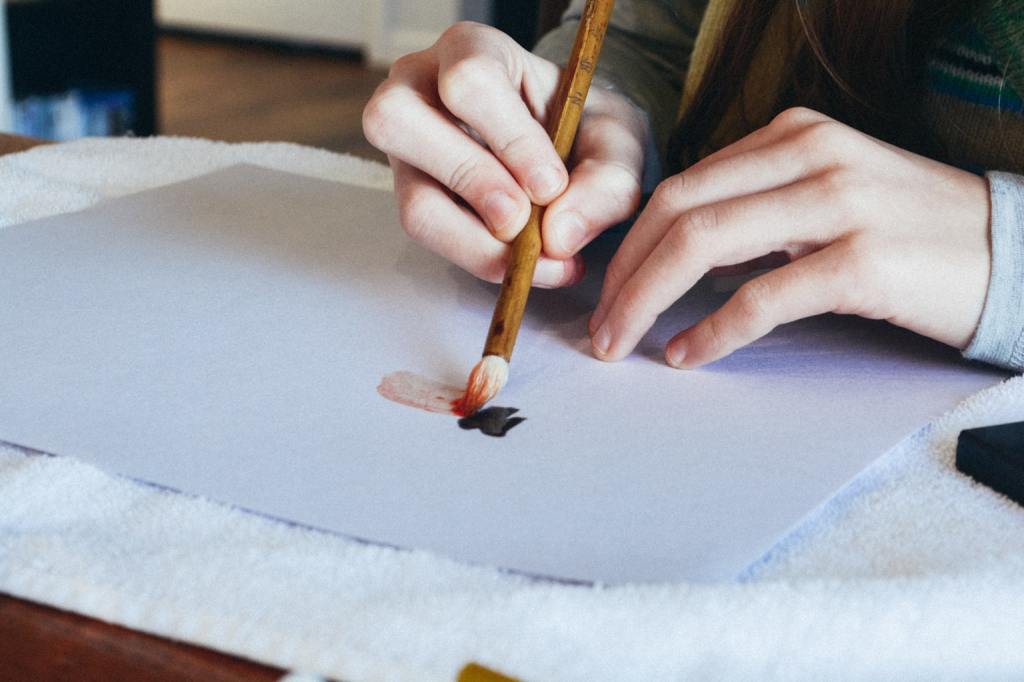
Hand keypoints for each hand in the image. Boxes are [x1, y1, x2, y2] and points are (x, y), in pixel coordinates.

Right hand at [362, 22, 647, 286]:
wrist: (573, 151)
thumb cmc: (584, 127)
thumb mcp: (618, 142)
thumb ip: (606, 183)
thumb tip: (558, 239)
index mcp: (471, 50)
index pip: (469, 83)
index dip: (510, 140)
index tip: (551, 185)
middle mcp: (418, 90)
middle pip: (398, 122)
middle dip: (472, 182)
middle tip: (524, 221)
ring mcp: (406, 150)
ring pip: (412, 201)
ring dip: (474, 241)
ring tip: (532, 257)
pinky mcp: (412, 198)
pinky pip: (429, 238)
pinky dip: (479, 259)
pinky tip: (527, 264)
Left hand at [589, 107, 991, 366]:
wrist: (1012, 252)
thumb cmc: (911, 232)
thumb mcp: (828, 196)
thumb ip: (757, 209)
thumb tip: (686, 254)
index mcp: (793, 136)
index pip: (680, 185)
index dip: (629, 242)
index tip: (605, 286)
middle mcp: (808, 156)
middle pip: (676, 210)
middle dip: (623, 273)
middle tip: (598, 326)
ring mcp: (835, 203)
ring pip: (702, 244)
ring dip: (646, 299)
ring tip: (621, 343)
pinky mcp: (860, 261)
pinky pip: (759, 298)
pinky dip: (711, 331)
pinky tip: (688, 355)